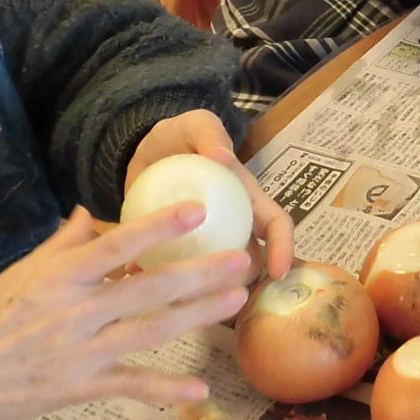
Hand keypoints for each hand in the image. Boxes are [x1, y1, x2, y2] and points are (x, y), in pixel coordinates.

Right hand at [0, 206, 251, 419]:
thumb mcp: (17, 273)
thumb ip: (61, 245)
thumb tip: (90, 212)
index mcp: (59, 277)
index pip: (117, 247)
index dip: (158, 228)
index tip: (197, 210)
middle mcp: (75, 312)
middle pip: (147, 290)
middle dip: (199, 274)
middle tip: (242, 259)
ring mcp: (81, 353)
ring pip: (149, 332)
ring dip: (196, 317)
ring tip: (234, 301)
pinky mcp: (82, 388)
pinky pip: (130, 387)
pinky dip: (165, 390)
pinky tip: (201, 389)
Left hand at [123, 108, 292, 278]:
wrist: (143, 150)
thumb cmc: (180, 136)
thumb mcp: (195, 125)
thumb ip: (209, 134)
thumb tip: (222, 157)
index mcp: (246, 198)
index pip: (275, 224)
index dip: (283, 247)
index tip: (278, 272)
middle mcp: (232, 225)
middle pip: (248, 262)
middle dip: (240, 281)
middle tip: (214, 289)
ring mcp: (204, 241)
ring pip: (212, 276)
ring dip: (200, 290)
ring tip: (176, 294)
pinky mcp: (175, 250)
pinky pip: (172, 272)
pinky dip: (159, 279)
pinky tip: (136, 276)